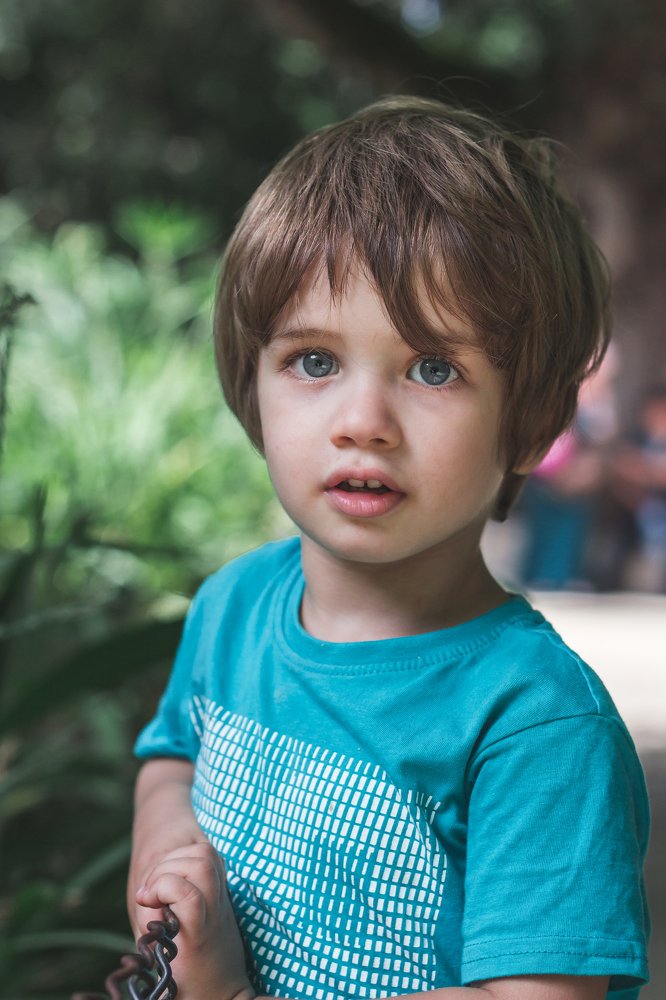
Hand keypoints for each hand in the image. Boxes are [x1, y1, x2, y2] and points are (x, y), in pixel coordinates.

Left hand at [137, 842, 253, 999]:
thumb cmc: (200, 971)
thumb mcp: (194, 929)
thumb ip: (183, 904)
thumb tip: (152, 890)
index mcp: (216, 897)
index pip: (205, 854)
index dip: (177, 861)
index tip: (158, 888)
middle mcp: (218, 901)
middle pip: (204, 852)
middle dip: (169, 862)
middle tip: (151, 894)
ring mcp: (212, 914)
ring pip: (200, 863)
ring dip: (167, 873)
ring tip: (151, 899)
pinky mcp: (199, 934)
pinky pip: (188, 894)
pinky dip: (166, 889)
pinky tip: (150, 905)